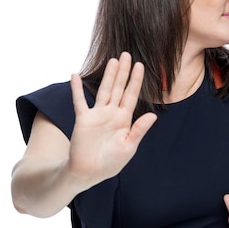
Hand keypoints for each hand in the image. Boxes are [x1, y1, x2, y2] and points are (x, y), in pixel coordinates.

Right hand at [68, 52, 156, 187]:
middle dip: (123, 72)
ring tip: (113, 60)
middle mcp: (111, 114)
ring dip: (108, 76)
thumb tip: (153, 115)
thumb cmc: (110, 163)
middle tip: (127, 55)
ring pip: (104, 90)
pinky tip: (75, 75)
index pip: (132, 96)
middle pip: (119, 88)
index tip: (140, 66)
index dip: (136, 81)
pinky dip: (77, 89)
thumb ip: (139, 130)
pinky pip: (79, 101)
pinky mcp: (83, 119)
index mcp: (124, 120)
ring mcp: (97, 115)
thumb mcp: (128, 147)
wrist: (89, 173)